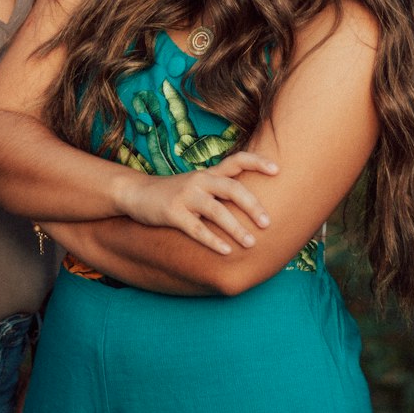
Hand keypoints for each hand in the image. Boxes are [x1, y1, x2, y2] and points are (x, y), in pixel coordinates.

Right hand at [115, 148, 277, 253]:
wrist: (136, 193)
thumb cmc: (174, 193)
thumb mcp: (197, 185)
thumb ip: (219, 191)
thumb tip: (252, 205)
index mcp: (208, 174)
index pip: (237, 160)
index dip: (257, 162)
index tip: (277, 169)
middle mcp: (200, 181)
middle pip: (232, 187)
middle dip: (252, 205)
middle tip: (269, 223)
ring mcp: (185, 196)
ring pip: (216, 210)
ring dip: (236, 227)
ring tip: (251, 243)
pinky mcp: (172, 213)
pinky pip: (196, 228)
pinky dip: (212, 240)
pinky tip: (226, 252)